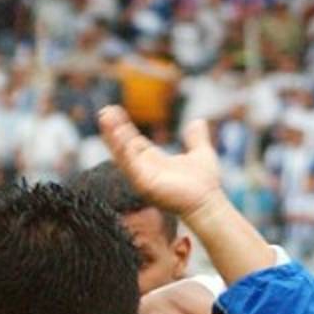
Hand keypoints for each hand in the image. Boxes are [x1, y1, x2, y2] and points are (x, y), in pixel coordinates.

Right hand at [98, 105, 222, 218]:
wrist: (209, 203)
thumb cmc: (205, 185)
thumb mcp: (200, 153)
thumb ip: (196, 138)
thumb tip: (198, 121)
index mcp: (154, 161)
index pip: (133, 141)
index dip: (123, 127)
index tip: (114, 110)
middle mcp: (145, 170)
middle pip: (124, 147)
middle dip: (113, 130)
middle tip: (104, 112)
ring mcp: (143, 179)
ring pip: (123, 155)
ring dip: (113, 138)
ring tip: (105, 119)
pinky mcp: (146, 186)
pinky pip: (131, 166)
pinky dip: (124, 151)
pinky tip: (118, 135)